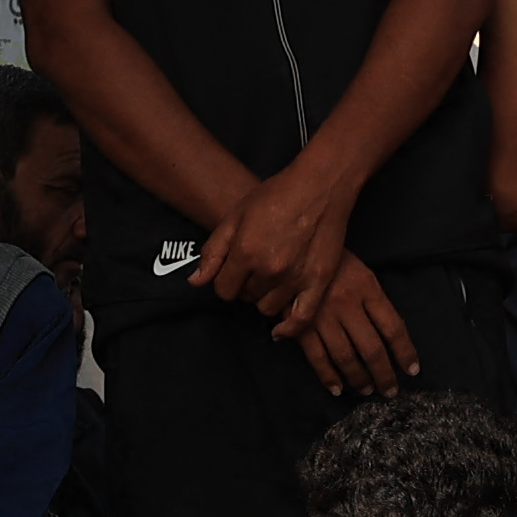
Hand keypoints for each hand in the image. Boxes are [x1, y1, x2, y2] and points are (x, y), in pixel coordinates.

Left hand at [197, 160, 355, 317]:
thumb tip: (195, 282)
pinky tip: (279, 331)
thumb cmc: (277, 195)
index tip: (233, 272)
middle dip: (246, 286)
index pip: (223, 290)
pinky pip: (300, 319)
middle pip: (246, 298)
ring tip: (272, 279)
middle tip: (256, 268)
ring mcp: (295, 278)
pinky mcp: (318, 282)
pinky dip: (288, 328)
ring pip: (268, 309)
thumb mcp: (235, 216)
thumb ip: (213, 251)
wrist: (320, 186)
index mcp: (246, 252)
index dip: (225, 281)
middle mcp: (269, 269)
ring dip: (265, 298)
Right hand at [285, 253, 420, 397]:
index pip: (393, 328)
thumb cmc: (333, 262)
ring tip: (367, 390)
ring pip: (345, 356)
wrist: (294, 249)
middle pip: (372, 348)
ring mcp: (323, 315)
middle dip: (384, 374)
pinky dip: (328, 376)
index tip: (412, 370)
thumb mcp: (362, 273)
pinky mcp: (300, 324)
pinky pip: (316, 357)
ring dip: (358, 379)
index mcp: (367, 288)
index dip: (405, 352)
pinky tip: (337, 388)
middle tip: (390, 391)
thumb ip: (375, 303)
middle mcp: (347, 304)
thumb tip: (390, 338)